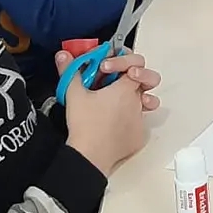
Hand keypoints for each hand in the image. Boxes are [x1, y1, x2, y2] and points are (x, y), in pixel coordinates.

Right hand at [57, 50, 151, 175]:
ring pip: (148, 101)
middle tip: (123, 77)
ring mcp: (140, 119)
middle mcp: (137, 101)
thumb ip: (71, 71)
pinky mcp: (139, 136)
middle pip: (149, 79)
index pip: (134, 63)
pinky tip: (116, 122)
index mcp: (125, 88)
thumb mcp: (74, 94)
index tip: (105, 67)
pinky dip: (130, 119)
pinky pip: (140, 122)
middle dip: (139, 74)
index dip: (121, 61)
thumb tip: (63, 55)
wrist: (90, 156)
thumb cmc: (85, 124)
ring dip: (139, 97)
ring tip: (125, 100)